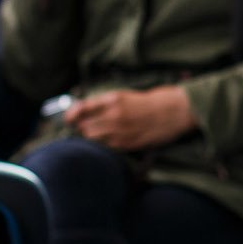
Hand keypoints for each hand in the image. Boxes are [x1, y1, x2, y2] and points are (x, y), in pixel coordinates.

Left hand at [65, 85, 194, 150]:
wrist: (173, 112)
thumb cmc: (149, 102)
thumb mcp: (125, 95)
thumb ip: (104, 103)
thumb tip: (84, 111)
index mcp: (113, 100)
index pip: (81, 109)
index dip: (71, 115)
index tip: (69, 118)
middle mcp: (114, 116)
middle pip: (84, 127)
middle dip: (82, 127)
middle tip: (85, 126)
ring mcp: (120, 132)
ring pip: (93, 139)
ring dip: (91, 137)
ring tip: (97, 134)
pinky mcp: (127, 144)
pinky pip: (106, 147)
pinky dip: (103, 144)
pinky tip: (109, 141)